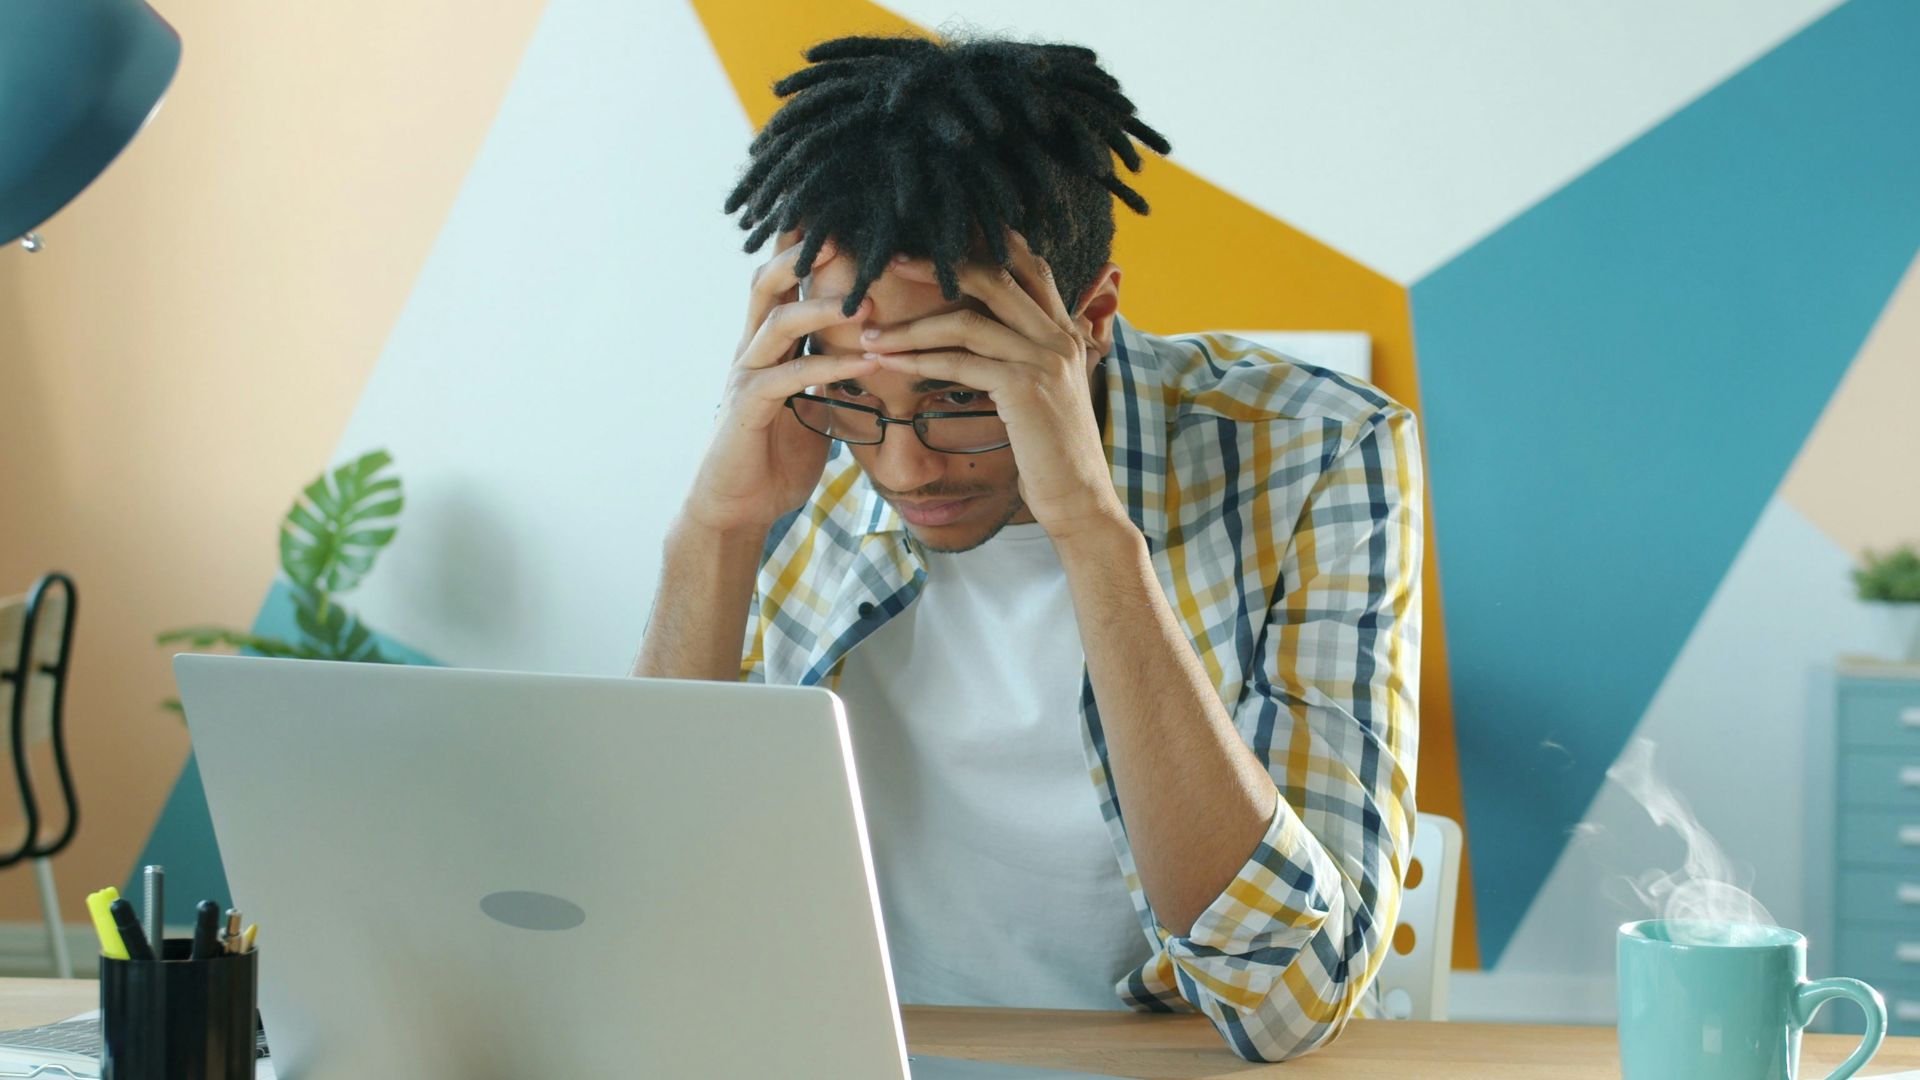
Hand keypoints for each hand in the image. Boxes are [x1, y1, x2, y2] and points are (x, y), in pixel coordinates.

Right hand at [683, 231, 878, 535]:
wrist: (735, 508)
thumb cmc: (775, 457)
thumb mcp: (811, 406)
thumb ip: (829, 375)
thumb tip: (869, 356)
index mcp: (766, 346)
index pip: (782, 283)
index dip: (805, 249)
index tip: (842, 218)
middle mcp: (751, 351)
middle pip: (768, 282)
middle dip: (804, 254)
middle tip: (847, 233)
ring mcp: (746, 377)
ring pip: (777, 321)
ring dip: (823, 306)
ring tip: (867, 300)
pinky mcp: (749, 409)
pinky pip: (789, 377)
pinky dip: (830, 368)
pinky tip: (867, 365)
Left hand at [858, 232, 1128, 540]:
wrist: (1080, 498)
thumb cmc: (1053, 452)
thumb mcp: (1045, 393)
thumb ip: (1024, 358)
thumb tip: (983, 342)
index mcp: (1066, 331)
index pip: (1030, 267)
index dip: (988, 244)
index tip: (936, 240)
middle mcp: (1060, 336)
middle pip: (994, 277)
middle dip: (938, 266)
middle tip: (891, 261)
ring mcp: (1044, 359)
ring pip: (967, 322)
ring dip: (911, 327)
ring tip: (871, 334)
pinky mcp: (1024, 388)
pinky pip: (960, 362)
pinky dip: (919, 360)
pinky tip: (891, 364)